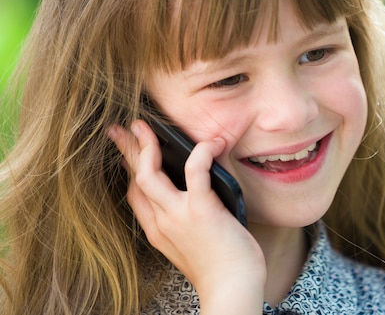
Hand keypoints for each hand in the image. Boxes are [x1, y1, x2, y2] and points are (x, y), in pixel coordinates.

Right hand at [108, 120, 265, 311]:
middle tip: (120, 129)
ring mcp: (179, 215)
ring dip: (146, 146)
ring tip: (145, 127)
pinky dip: (201, 153)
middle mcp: (162, 222)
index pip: (135, 196)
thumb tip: (194, 192)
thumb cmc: (221, 267)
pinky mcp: (202, 210)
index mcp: (159, 232)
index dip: (130, 172)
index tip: (128, 155)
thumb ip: (185, 221)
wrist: (233, 289)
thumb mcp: (192, 245)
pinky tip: (209, 142)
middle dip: (126, 151)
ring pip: (149, 174)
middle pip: (136, 180)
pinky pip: (195, 172)